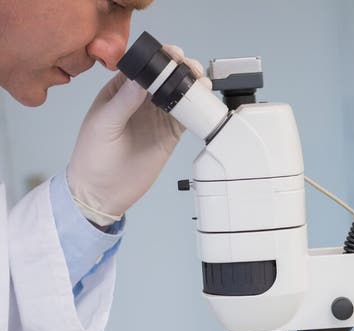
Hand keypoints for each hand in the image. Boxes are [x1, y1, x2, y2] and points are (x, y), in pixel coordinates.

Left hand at [67, 46, 209, 225]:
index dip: (158, 58)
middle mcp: (140, 101)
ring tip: (201, 83)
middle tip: (191, 68)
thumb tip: (142, 81)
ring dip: (190, 87)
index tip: (172, 54)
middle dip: (179, 69)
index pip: (142, 67)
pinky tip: (200, 105)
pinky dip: (194, 111)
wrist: (101, 192)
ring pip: (177, 96)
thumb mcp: (103, 124)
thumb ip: (123, 101)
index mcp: (120, 91)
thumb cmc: (92, 157)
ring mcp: (155, 119)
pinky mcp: (167, 137)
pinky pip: (184, 119)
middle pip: (164, 78)